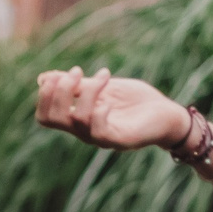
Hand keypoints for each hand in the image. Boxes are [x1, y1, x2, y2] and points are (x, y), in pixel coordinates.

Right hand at [34, 66, 189, 150]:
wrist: (169, 115)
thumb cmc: (136, 102)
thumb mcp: (102, 87)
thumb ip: (77, 85)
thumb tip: (44, 78)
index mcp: (78, 119)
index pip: (45, 117)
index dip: (45, 95)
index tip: (62, 74)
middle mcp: (85, 132)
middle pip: (52, 119)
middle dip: (60, 91)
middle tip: (78, 71)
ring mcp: (101, 138)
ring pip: (77, 120)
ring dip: (88, 91)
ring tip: (105, 74)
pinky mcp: (120, 140)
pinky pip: (99, 131)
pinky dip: (100, 112)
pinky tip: (110, 101)